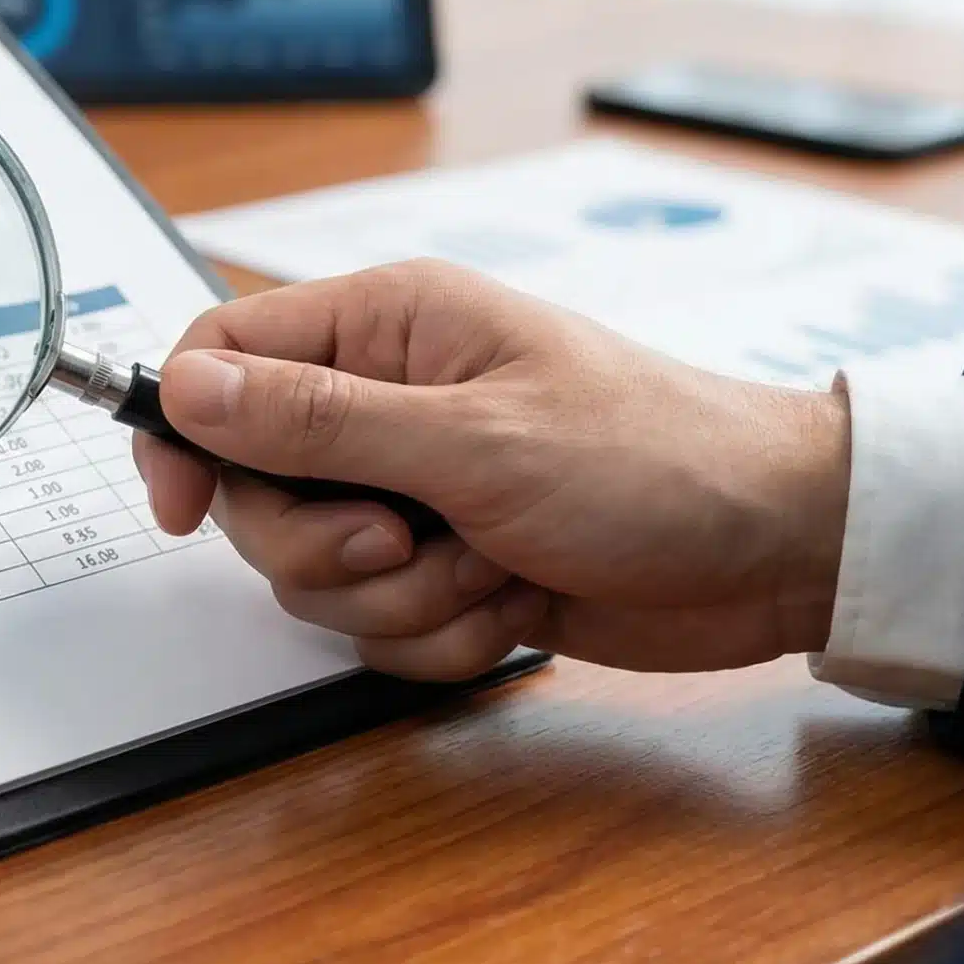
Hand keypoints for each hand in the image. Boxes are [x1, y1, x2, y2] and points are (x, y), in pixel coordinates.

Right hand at [135, 260, 850, 681]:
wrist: (780, 552)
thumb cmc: (657, 460)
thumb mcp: (471, 439)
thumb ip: (316, 419)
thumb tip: (190, 387)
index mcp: (385, 327)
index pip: (221, 356)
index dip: (184, 432)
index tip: (183, 507)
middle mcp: (386, 402)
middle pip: (253, 488)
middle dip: (318, 545)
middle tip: (402, 544)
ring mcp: (414, 490)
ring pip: (312, 570)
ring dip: (395, 598)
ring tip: (489, 569)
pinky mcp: (445, 566)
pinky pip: (375, 624)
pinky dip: (437, 635)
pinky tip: (512, 605)